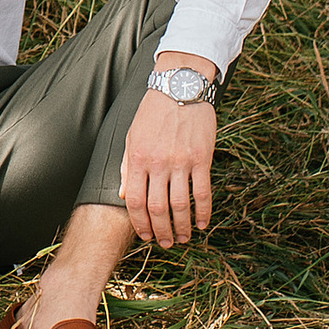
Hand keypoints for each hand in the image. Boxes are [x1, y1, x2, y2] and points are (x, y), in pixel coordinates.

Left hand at [120, 83, 215, 246]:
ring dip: (182, 226)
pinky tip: (202, 223)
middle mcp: (158, 162)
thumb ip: (128, 167)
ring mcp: (181, 161)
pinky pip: (203, 192)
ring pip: (181, 204)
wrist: (180, 86)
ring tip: (183, 237)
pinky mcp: (202, 158)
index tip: (146, 236)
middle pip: (158, 208)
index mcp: (138, 158)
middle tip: (166, 242)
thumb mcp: (132, 136)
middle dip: (161, 230)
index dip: (140, 223)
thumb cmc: (153, 111)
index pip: (136, 201)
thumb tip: (125, 195)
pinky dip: (203, 212)